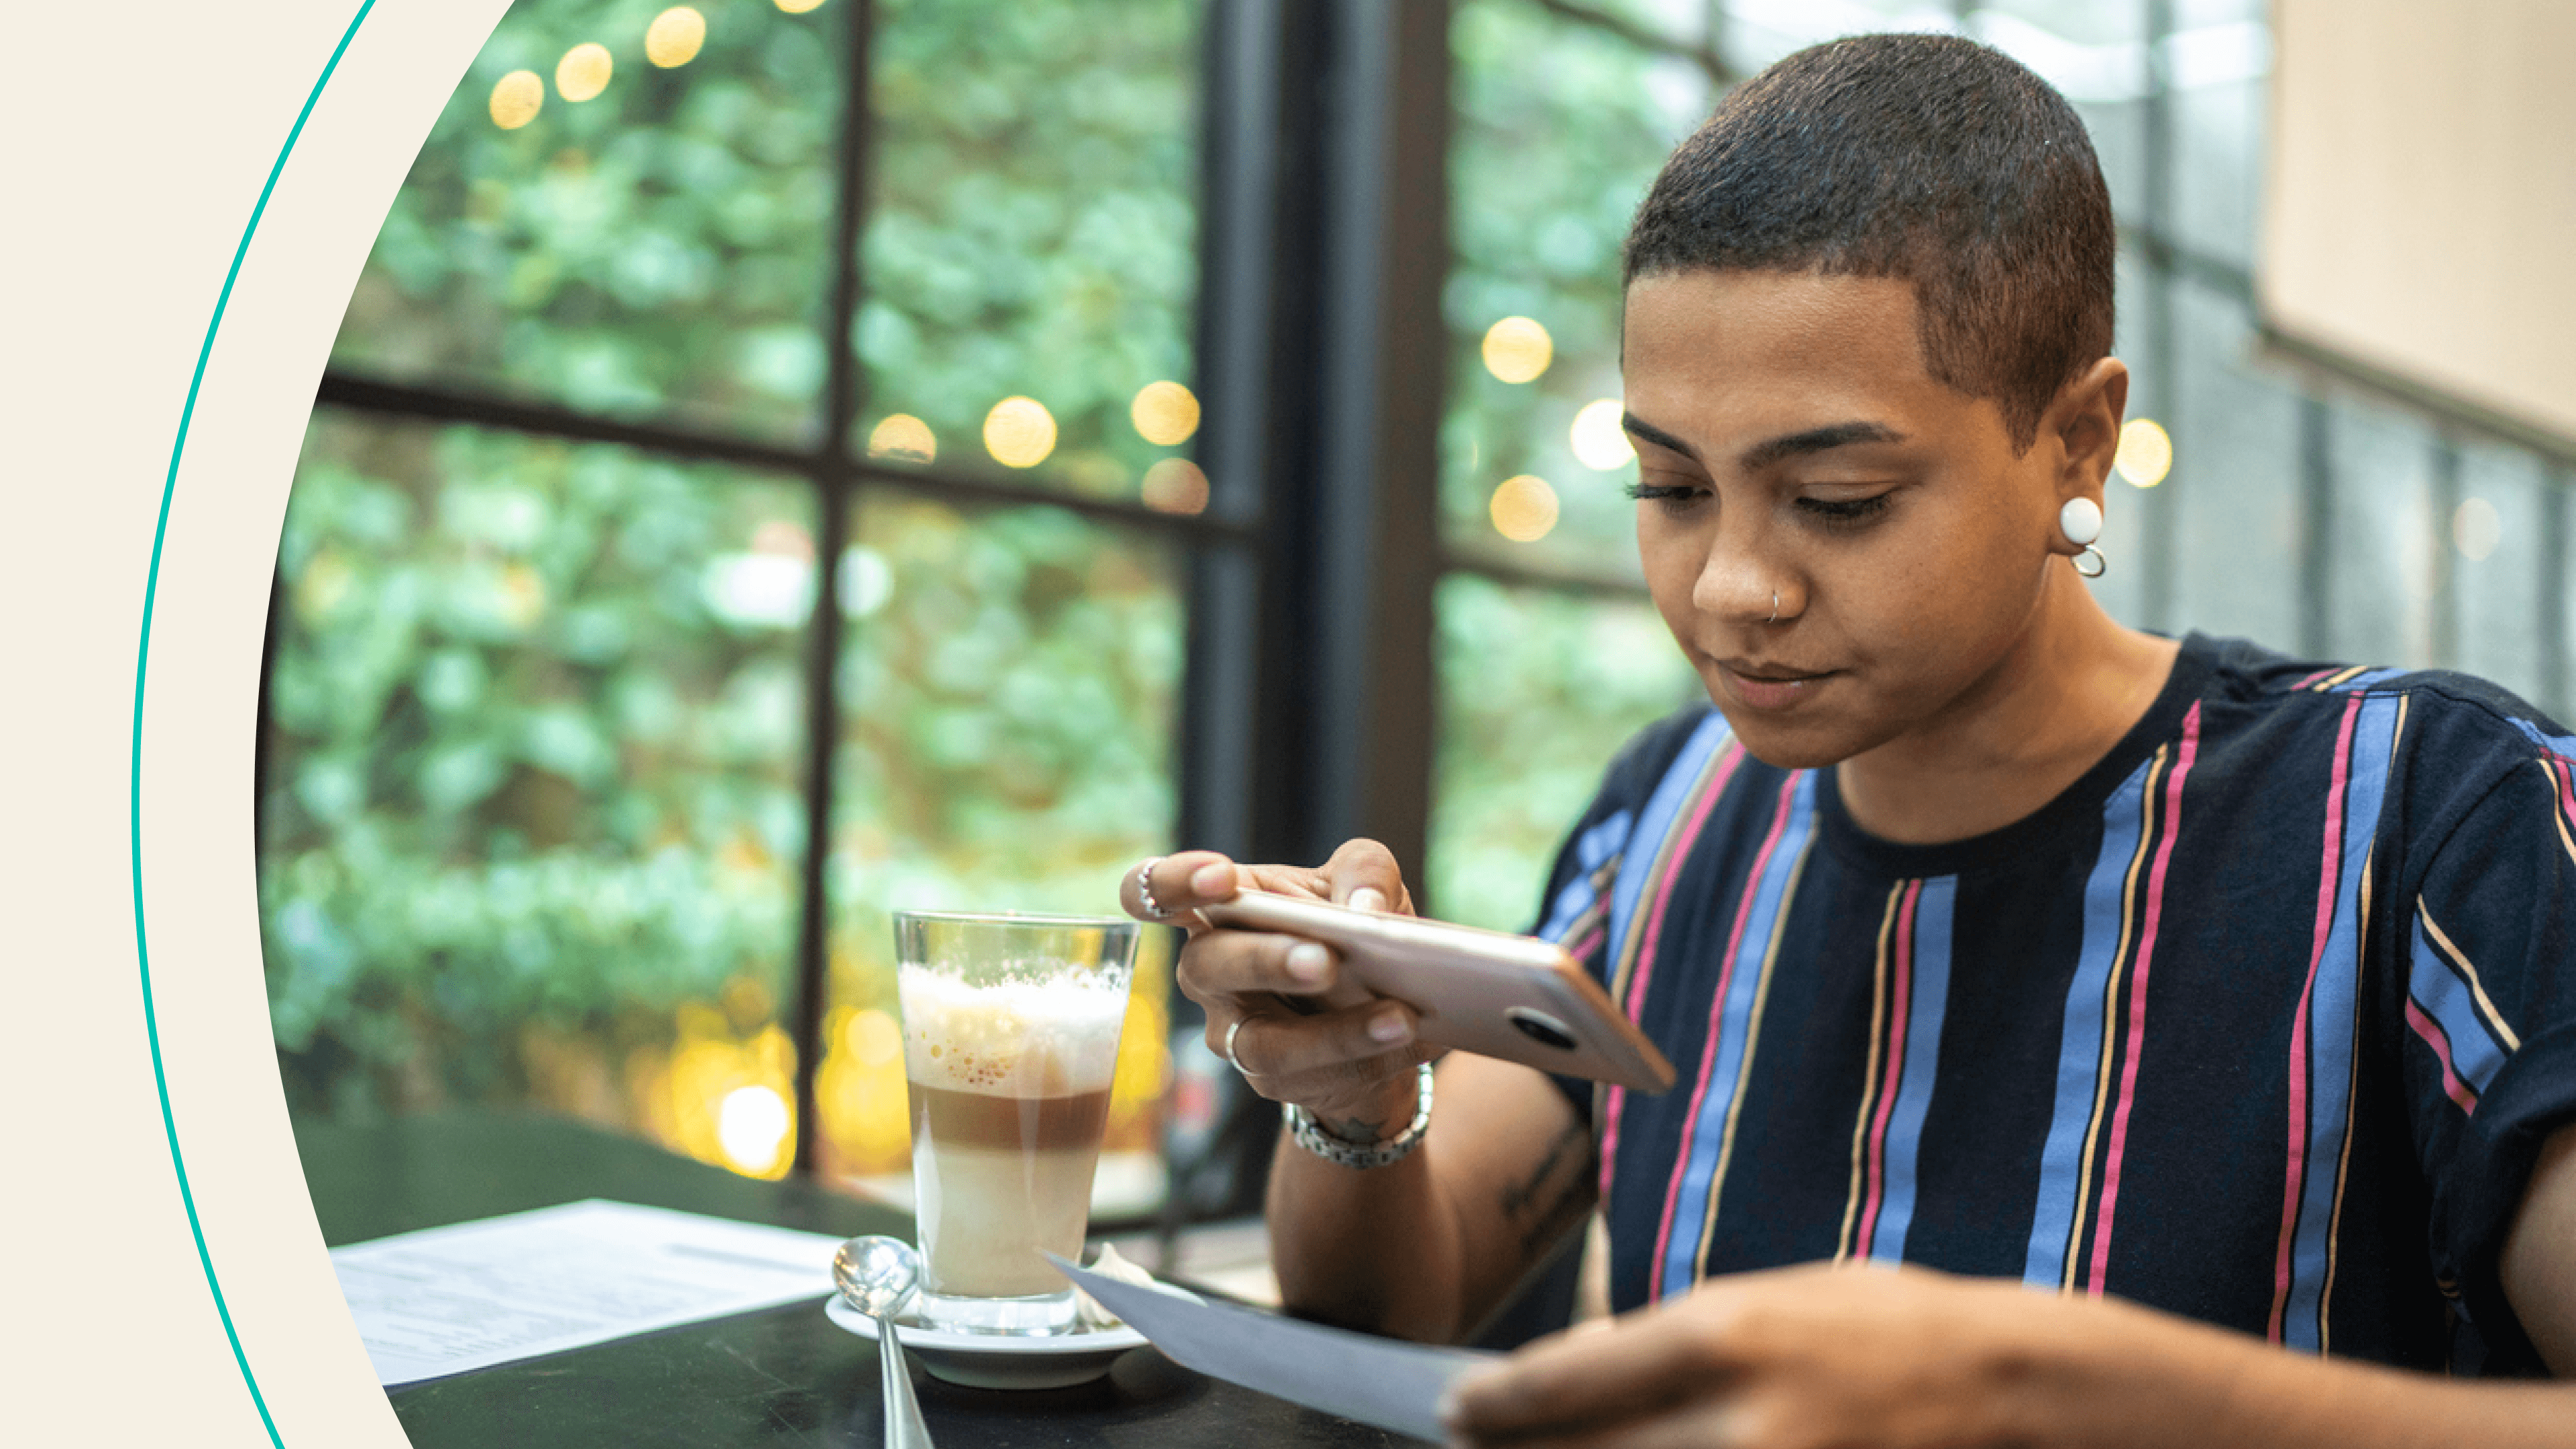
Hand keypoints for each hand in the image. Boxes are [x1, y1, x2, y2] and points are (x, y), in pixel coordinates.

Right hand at [1121, 840, 1440, 1130]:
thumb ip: (1365, 872)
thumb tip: (1363, 908)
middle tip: (1324, 960)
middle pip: (1207, 966)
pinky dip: (1368, 1056)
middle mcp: (1209, 972)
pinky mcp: (1272, 1082)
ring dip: (1336, 1032)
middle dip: (1267, 961)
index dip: (1171, 883)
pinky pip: (1313, 1077)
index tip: (1219, 879)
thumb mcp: (1365, 885)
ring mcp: (1233, 1032)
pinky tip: (1410, 1036)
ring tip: (1398, 1015)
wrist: (1381, 1012)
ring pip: (1264, 1043)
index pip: (1152, 890)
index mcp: (1217, 909)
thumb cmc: (1351, 932)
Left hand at [1443, 1263, 2051, 1448]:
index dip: (1492, 1404)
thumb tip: (1572, 1369)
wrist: (2019, 1396)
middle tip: (1477, 1446)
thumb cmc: (1891, 1329)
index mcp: (1723, 1335)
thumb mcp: (1774, 1299)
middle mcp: (1735, 1424)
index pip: (1560, 1384)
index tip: (1456, 1408)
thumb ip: (1670, 1341)